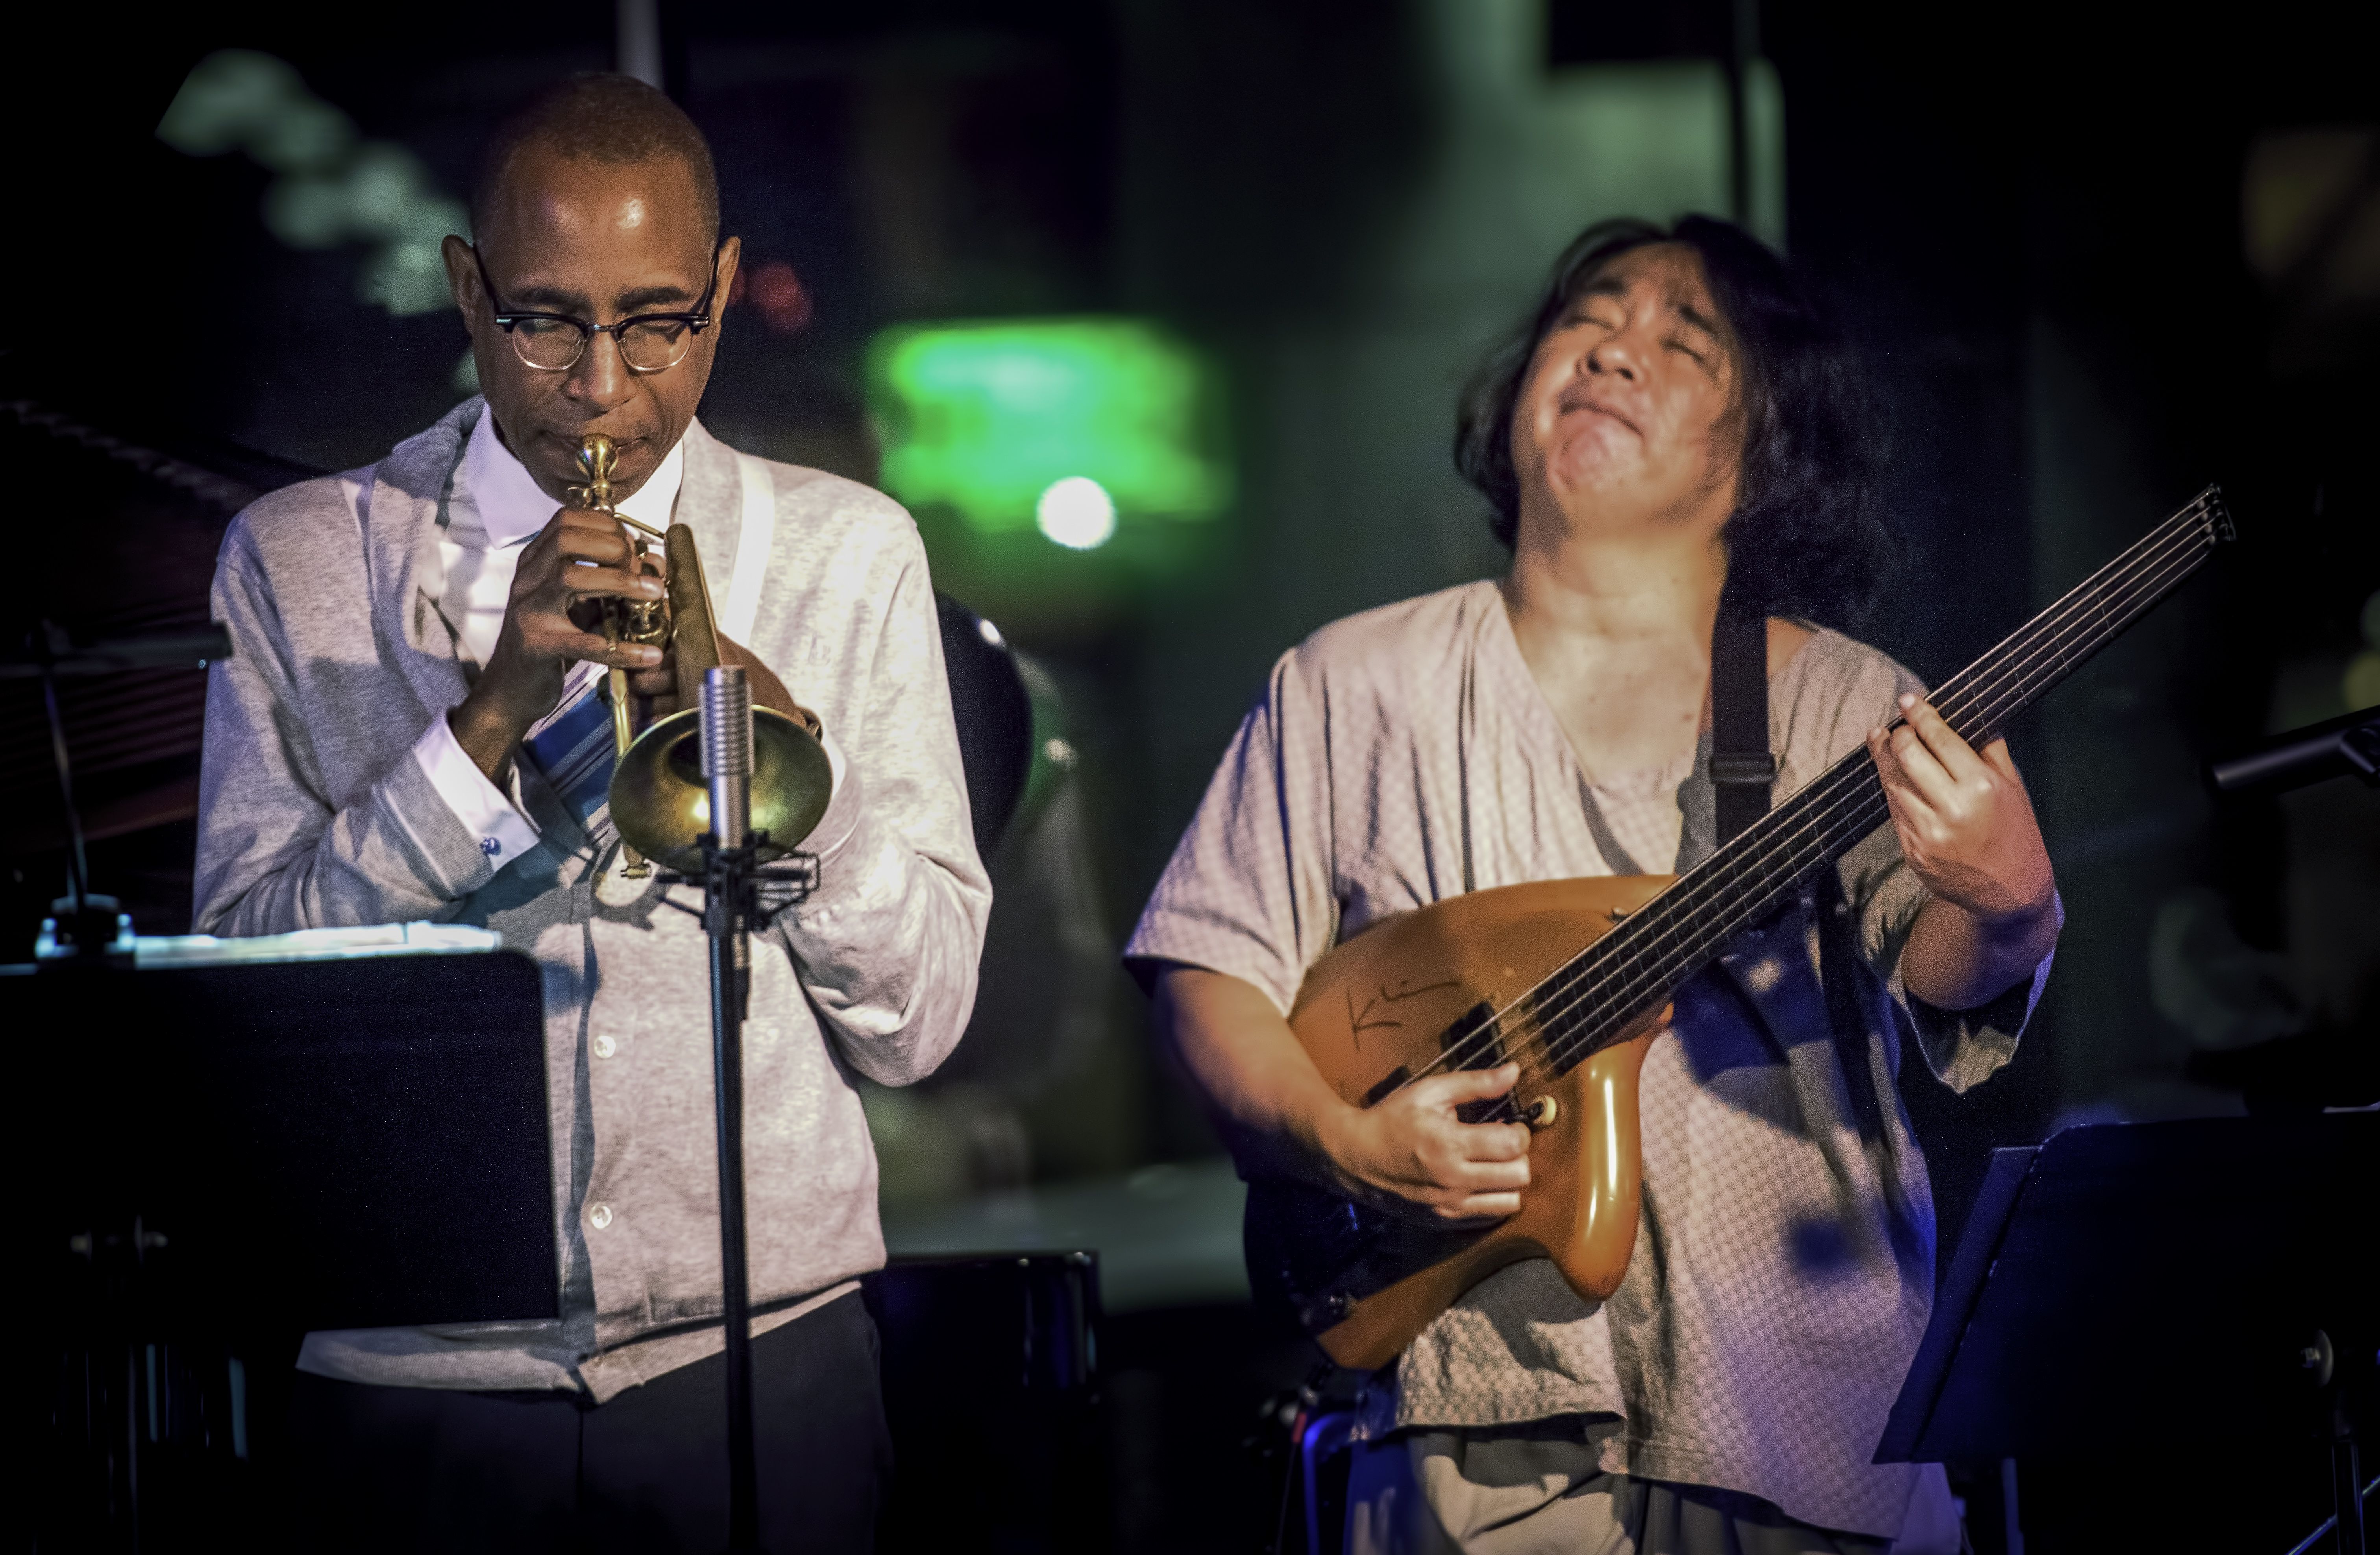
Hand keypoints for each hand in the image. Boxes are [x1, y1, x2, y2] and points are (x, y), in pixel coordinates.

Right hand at [449, 507, 663, 778]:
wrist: (511, 689)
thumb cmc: (552, 640)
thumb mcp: (578, 603)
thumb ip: (608, 581)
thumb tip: (655, 563)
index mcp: (536, 562)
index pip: (567, 520)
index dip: (608, 525)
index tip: (635, 545)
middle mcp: (527, 579)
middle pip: (566, 538)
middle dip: (613, 547)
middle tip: (643, 571)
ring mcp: (528, 611)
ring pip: (569, 578)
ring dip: (619, 582)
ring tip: (653, 594)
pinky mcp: (536, 646)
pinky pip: (582, 642)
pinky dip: (620, 649)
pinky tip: (648, 655)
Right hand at [1313, 1063, 1533, 1223]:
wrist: (1353, 1158)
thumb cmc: (1390, 1120)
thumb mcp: (1430, 1091)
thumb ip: (1475, 1083)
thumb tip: (1515, 1071)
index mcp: (1450, 1143)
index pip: (1513, 1145)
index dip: (1520, 1131)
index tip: (1509, 1124)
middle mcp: (1454, 1179)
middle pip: (1519, 1175)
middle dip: (1518, 1156)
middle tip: (1501, 1144)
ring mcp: (1449, 1205)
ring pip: (1511, 1202)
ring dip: (1508, 1181)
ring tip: (1491, 1165)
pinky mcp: (1443, 1220)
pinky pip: (1489, 1218)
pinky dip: (1491, 1200)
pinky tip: (1476, 1181)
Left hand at [1868, 693, 2053, 922]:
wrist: (2009, 893)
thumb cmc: (2015, 832)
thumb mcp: (2013, 788)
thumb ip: (1989, 750)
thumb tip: (1968, 713)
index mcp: (1980, 787)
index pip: (1939, 738)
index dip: (1919, 714)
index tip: (1908, 700)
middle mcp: (1951, 809)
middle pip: (1906, 755)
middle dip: (1898, 734)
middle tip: (1896, 725)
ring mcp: (1928, 833)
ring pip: (1892, 782)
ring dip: (1884, 758)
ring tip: (1881, 741)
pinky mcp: (1912, 851)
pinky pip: (1892, 810)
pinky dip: (1891, 789)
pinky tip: (1891, 776)